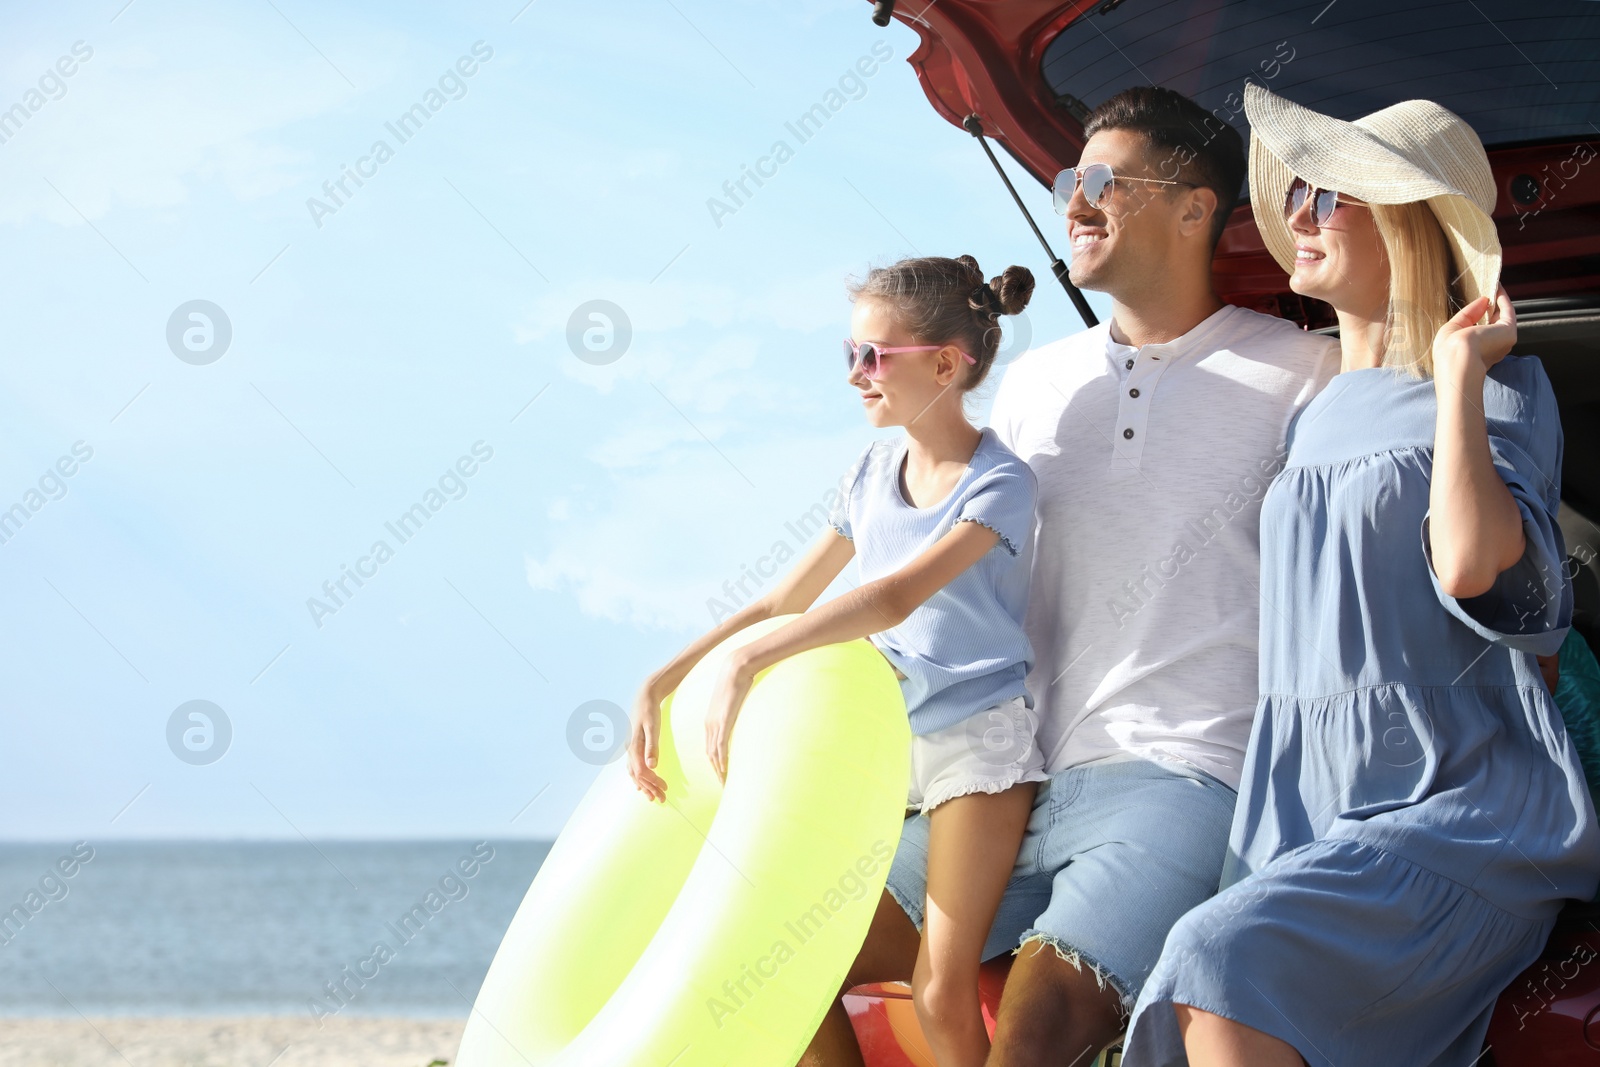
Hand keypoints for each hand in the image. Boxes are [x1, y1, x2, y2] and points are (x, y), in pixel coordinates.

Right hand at [627, 684, 668, 802]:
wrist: (644, 696)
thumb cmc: (650, 710)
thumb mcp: (653, 726)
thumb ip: (652, 746)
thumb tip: (653, 766)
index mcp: (633, 746)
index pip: (641, 771)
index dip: (652, 782)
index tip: (665, 788)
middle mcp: (629, 749)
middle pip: (637, 775)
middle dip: (649, 788)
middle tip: (661, 800)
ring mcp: (630, 747)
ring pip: (634, 772)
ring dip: (644, 785)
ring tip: (653, 796)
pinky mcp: (634, 745)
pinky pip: (633, 766)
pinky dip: (639, 777)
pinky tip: (643, 784)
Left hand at [704, 658, 755, 784]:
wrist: (735, 669)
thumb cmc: (736, 682)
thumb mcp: (731, 701)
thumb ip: (732, 711)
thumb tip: (737, 716)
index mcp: (710, 720)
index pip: (709, 747)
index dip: (713, 762)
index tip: (719, 774)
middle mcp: (709, 725)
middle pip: (709, 754)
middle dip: (715, 771)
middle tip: (722, 785)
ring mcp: (715, 724)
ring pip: (713, 754)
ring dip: (718, 770)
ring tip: (724, 784)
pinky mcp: (723, 722)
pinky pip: (720, 746)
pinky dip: (722, 760)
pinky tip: (724, 770)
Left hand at [1433, 284, 1516, 383]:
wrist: (1457, 359)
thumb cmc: (1449, 350)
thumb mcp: (1453, 329)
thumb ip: (1468, 314)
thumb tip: (1483, 300)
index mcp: (1477, 351)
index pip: (1482, 331)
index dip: (1481, 314)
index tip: (1480, 301)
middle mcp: (1492, 348)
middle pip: (1494, 323)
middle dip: (1491, 306)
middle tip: (1487, 288)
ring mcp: (1502, 341)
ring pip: (1502, 316)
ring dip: (1498, 298)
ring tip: (1493, 282)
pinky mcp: (1509, 332)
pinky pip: (1508, 311)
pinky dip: (1503, 297)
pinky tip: (1497, 286)